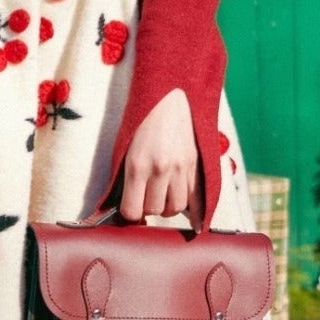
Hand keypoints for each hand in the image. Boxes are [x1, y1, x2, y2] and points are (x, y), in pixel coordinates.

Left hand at [118, 87, 199, 220]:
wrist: (170, 96)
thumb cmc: (143, 121)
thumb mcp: (125, 146)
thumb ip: (125, 176)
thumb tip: (121, 205)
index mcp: (137, 165)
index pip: (133, 210)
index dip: (130, 215)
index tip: (130, 211)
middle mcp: (160, 169)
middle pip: (154, 210)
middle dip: (148, 208)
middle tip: (146, 198)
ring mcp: (181, 168)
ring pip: (175, 208)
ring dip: (167, 207)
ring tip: (163, 196)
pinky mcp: (196, 165)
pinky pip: (198, 200)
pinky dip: (196, 213)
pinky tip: (195, 223)